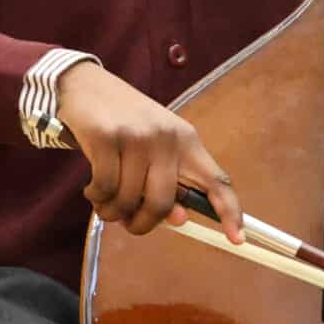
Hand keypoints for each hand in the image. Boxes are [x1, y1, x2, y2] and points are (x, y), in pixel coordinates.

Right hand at [54, 62, 242, 241]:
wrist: (85, 85)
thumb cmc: (124, 121)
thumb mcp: (154, 145)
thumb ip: (168, 181)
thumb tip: (178, 220)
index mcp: (186, 140)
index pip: (217, 180)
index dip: (230, 210)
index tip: (237, 239)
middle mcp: (166, 137)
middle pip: (162, 202)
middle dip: (142, 224)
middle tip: (128, 224)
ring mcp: (136, 136)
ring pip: (128, 200)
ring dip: (112, 212)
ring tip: (104, 203)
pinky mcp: (106, 137)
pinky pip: (104, 188)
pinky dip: (96, 198)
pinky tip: (92, 190)